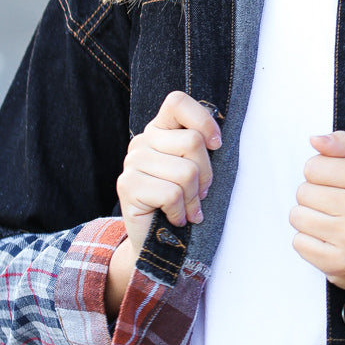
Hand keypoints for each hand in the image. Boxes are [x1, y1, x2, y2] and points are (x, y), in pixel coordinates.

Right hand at [105, 91, 220, 318]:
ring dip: (193, 198)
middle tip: (200, 195)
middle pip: (192, 142)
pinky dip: (180, 212)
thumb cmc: (182, 203)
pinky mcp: (127, 185)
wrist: (155, 242)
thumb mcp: (196, 171)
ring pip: (185, 172)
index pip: (177, 102)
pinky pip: (171, 194)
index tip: (216, 145)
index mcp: (160, 130)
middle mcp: (143, 141)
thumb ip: (201, 149)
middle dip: (206, 175)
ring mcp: (132, 162)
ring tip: (186, 209)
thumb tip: (218, 140)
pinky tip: (174, 218)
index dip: (203, 120)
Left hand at [289, 131, 344, 297]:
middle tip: (338, 206)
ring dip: (309, 219)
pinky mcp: (337, 263)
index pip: (312, 166)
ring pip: (297, 217)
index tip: (339, 183)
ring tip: (332, 222)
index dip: (322, 173)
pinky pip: (298, 243)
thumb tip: (315, 140)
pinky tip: (330, 241)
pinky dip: (310, 241)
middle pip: (302, 191)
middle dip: (315, 196)